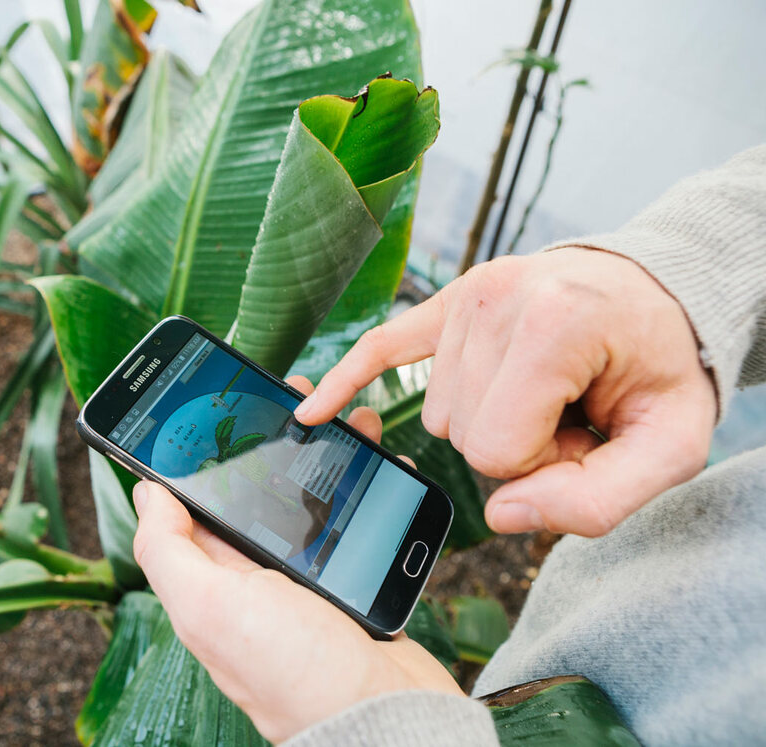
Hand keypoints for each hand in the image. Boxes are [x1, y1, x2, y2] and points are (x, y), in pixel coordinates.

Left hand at [131, 375, 462, 743]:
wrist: (387, 720)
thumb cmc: (296, 671)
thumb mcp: (211, 607)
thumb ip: (169, 551)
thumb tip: (146, 492)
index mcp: (215, 578)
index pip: (197, 499)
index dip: (203, 449)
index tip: (223, 399)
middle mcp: (257, 577)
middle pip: (258, 488)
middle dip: (275, 438)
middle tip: (301, 396)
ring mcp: (309, 580)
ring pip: (312, 496)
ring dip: (329, 453)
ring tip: (353, 421)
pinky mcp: (355, 583)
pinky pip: (355, 520)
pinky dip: (368, 487)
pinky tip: (382, 462)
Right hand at [295, 248, 716, 536]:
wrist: (658, 290)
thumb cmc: (662, 367)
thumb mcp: (670, 445)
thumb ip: (600, 498)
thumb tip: (500, 516)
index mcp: (554, 325)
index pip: (495, 451)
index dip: (541, 466)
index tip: (583, 436)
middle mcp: (496, 299)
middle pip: (460, 432)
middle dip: (513, 446)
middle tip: (568, 415)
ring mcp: (465, 296)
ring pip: (434, 412)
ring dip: (486, 421)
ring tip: (542, 394)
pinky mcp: (447, 302)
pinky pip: (380, 349)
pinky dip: (346, 382)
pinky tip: (313, 411)